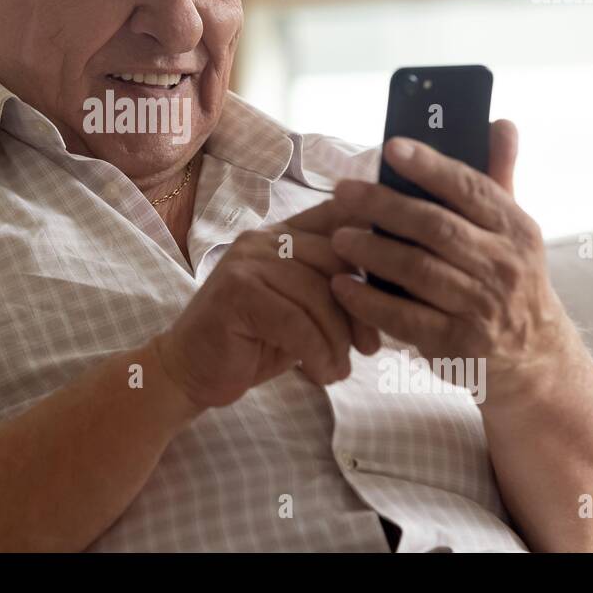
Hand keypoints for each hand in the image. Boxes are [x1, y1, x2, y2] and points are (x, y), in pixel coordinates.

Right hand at [156, 199, 382, 409]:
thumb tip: (393, 286)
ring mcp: (246, 261)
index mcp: (282, 233)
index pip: (338, 218)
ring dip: (337, 340)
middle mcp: (264, 238)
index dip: (374, 240)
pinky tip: (322, 375)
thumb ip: (334, 290)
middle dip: (361, 308)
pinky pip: (295, 322)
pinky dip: (317, 353)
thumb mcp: (302, 311)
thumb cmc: (255, 342)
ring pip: (318, 294)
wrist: (192, 370)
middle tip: (369, 348)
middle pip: (337, 259)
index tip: (400, 277)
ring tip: (340, 369)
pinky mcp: (235, 292)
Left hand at [326, 120, 579, 402]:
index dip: (430, 166)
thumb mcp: (514, 230)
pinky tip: (341, 285)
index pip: (471, 188)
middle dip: (384, 205)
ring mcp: (482, 308)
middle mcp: (504, 266)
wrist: (535, 358)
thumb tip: (500, 122)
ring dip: (371, 251)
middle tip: (344, 192)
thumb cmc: (510, 279)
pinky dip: (368, 301)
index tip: (392, 148)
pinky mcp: (458, 345)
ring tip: (338, 236)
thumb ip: (499, 176)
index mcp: (516, 229)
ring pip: (417, 270)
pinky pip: (404, 318)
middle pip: (435, 227)